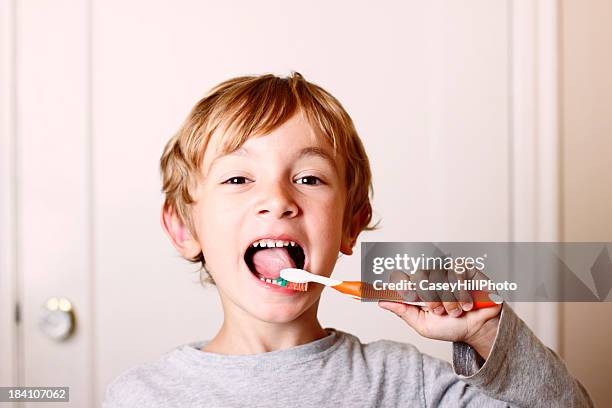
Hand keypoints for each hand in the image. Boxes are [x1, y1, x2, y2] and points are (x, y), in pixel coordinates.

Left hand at [378, 268, 501, 358]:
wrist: (478, 330)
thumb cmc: (451, 327)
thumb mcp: (424, 325)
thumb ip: (403, 312)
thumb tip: (381, 302)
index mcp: (416, 289)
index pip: (400, 276)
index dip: (402, 283)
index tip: (410, 296)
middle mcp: (429, 277)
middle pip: (419, 275)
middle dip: (429, 297)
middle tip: (439, 311)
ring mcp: (446, 270)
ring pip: (438, 275)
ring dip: (448, 299)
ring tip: (455, 311)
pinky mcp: (464, 268)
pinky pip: (456, 271)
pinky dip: (461, 291)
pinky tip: (467, 303)